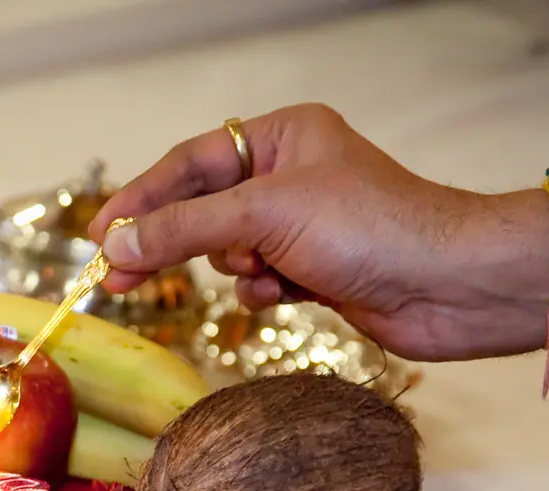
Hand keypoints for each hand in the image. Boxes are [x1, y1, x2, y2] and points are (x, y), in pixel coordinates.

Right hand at [89, 104, 548, 362]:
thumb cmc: (373, 227)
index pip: (190, 164)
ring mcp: (304, 227)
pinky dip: (264, 292)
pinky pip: (261, 283)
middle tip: (116, 277)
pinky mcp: (317, 273)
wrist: (448, 286)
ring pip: (231, 252)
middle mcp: (291, 176)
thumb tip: (118, 244)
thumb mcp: (264, 216)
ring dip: (238, 270)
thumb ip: (184, 229)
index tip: (100, 236)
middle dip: (172, 243)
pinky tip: (285, 295)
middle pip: (203, 210)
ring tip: (262, 275)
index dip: (141, 199)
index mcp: (282, 137)